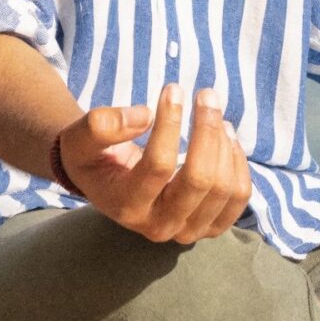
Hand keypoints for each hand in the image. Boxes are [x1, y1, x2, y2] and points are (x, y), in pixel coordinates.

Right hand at [55, 83, 252, 243]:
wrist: (106, 182)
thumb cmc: (93, 156)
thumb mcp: (80, 139)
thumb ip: (101, 126)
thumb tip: (145, 116)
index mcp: (126, 206)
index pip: (159, 166)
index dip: (170, 125)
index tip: (173, 89)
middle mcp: (158, 226)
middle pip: (199, 180)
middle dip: (207, 130)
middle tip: (206, 94)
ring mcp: (187, 231)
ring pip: (224, 188)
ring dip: (224, 143)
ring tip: (213, 112)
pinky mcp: (210, 226)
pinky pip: (239, 197)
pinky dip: (238, 162)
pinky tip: (226, 136)